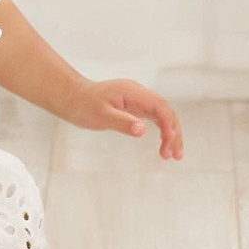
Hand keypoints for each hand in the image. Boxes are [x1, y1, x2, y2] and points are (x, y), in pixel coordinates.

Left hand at [65, 77, 183, 159]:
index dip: (168, 121)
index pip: (159, 105)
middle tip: (174, 155)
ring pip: (163, 116)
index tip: (170, 138)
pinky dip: (163, 132)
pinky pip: (156, 119)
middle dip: (173, 132)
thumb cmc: (85, 104)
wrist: (74, 98)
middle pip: (165, 111)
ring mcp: (139, 101)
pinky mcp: (136, 108)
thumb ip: (122, 122)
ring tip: (173, 156)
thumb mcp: (101, 115)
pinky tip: (165, 145)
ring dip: (171, 134)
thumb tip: (142, 130)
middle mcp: (139, 94)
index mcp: (132, 92)